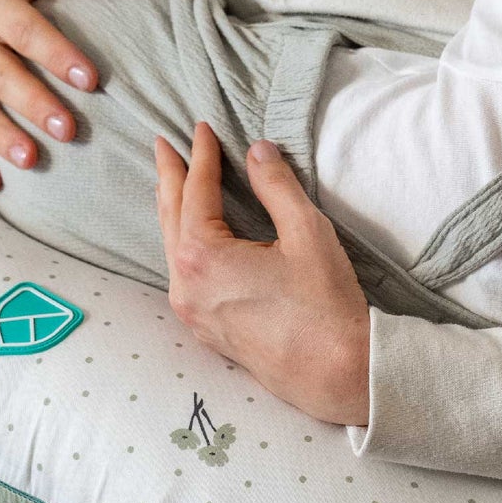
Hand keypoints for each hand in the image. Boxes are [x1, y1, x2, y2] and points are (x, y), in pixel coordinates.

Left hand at [153, 122, 371, 424]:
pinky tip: (190, 236)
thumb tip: (257, 150)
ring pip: (172, 248)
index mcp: (202, 256)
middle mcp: (185, 285)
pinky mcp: (205, 330)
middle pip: (170, 217)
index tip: (201, 129)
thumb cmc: (324, 304)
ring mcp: (191, 312)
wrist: (337, 373)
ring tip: (173, 183)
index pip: (195, 190)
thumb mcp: (305, 231)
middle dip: (169, 177)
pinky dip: (182, 243)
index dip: (201, 156)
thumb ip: (276, 185)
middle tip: (164, 145)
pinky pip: (181, 274)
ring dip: (172, 211)